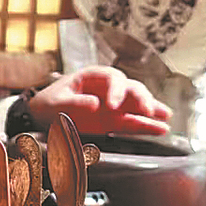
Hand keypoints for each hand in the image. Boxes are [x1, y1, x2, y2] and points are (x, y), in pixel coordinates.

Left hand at [28, 66, 170, 137]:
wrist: (40, 119)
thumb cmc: (47, 104)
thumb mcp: (55, 102)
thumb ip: (74, 103)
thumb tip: (96, 104)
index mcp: (92, 77)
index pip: (112, 78)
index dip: (116, 90)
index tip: (113, 105)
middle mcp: (107, 89)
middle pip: (131, 88)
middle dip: (141, 98)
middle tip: (146, 110)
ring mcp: (113, 106)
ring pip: (137, 104)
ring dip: (150, 109)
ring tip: (164, 116)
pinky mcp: (114, 122)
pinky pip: (133, 122)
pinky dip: (146, 125)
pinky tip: (161, 128)